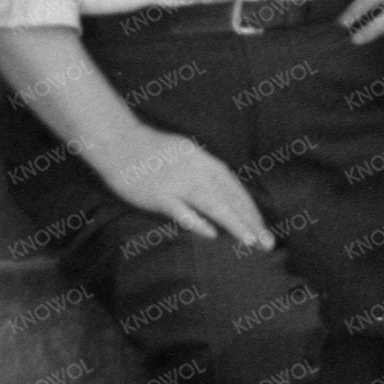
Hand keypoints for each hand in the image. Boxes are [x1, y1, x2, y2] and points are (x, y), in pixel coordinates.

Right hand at [89, 129, 274, 250]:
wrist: (116, 141)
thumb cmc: (148, 148)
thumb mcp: (184, 152)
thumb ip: (202, 170)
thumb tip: (220, 191)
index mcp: (204, 160)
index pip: (235, 188)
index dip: (250, 209)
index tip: (262, 227)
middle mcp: (196, 171)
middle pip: (230, 199)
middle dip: (251, 222)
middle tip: (267, 243)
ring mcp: (177, 182)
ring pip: (213, 205)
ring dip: (234, 224)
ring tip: (250, 242)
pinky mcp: (158, 194)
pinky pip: (181, 210)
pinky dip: (196, 222)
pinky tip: (211, 234)